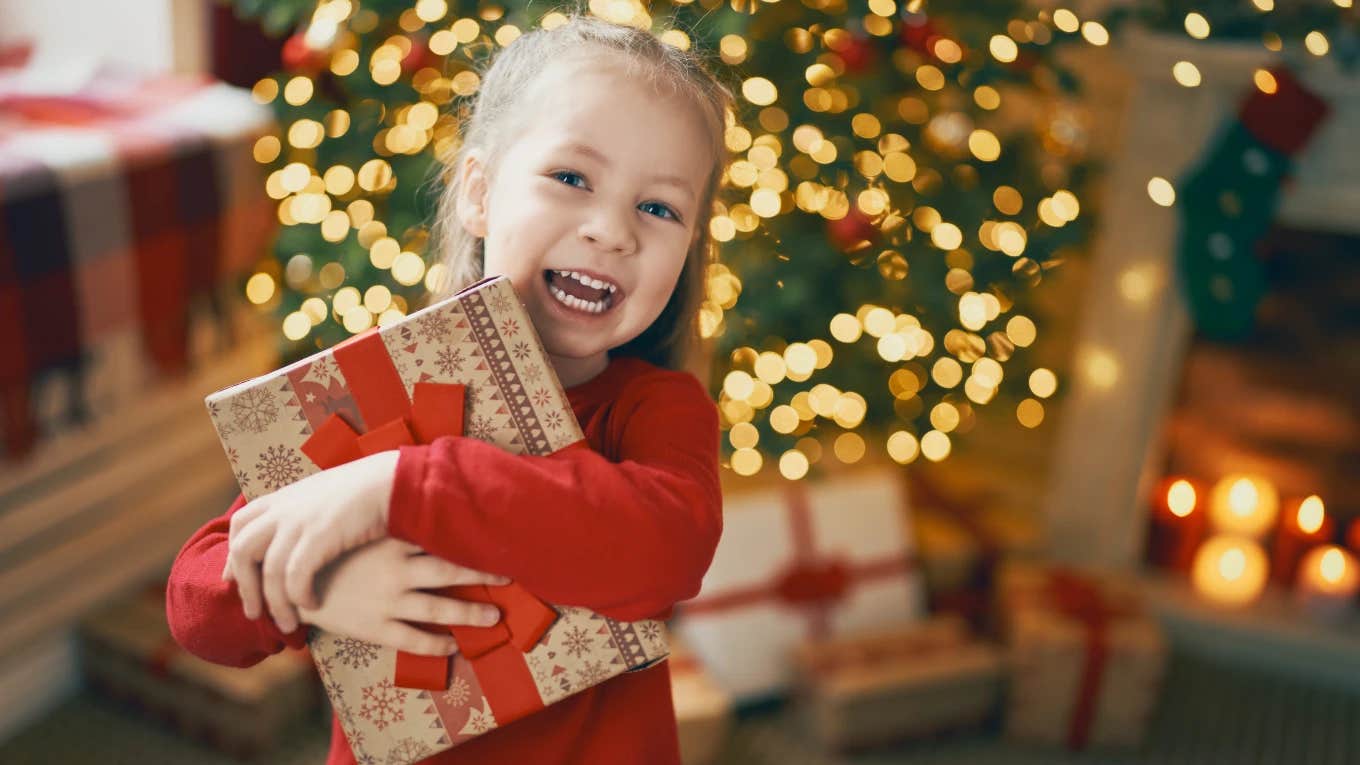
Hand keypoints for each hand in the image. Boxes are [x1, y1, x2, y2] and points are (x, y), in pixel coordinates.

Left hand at [223, 450, 398, 632]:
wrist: (393, 480)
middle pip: (243, 550)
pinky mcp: (319, 536)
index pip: (240, 525)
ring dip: (275, 604)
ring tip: (288, 624)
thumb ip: (305, 512)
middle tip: (254, 613)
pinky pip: (295, 577)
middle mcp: (285, 508)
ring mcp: (300, 521)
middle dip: (245, 586)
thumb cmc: (368, 491)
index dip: (232, 556)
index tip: (234, 580)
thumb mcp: (325, 496)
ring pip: (269, 572)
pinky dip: (299, 596)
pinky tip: (313, 605)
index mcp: (284, 497)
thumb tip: (299, 531)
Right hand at [299, 538, 511, 655]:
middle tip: (509, 576)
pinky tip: (455, 647)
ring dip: (470, 614)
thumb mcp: (350, 526)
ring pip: (439, 608)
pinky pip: (413, 640)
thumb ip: (380, 517)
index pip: (438, 535)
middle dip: (482, 575)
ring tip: (495, 618)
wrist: (285, 583)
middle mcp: (394, 570)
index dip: (469, 537)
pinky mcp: (375, 628)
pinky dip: (437, 645)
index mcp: (388, 540)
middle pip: (449, 571)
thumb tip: (408, 491)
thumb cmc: (321, 551)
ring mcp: (386, 601)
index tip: (496, 537)